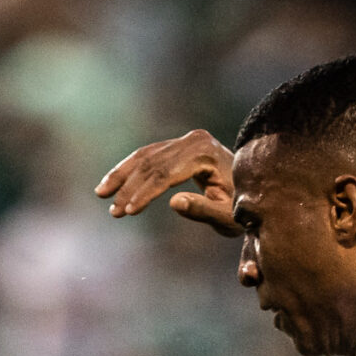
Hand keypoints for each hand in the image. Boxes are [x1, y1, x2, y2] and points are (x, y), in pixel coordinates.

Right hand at [96, 130, 240, 234]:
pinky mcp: (179, 145)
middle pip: (152, 163)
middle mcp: (194, 140)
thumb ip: (202, 209)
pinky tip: (113, 184)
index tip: (127, 211)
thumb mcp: (226, 216)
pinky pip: (149, 155)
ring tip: (101, 195)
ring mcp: (186, 140)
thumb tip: (174, 202)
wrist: (254, 189)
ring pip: (145, 155)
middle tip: (113, 211)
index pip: (166, 173)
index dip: (144, 193)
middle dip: (129, 187)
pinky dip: (130, 170)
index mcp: (204, 153)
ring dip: (122, 175)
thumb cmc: (242, 208)